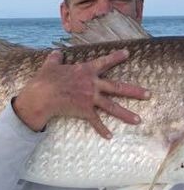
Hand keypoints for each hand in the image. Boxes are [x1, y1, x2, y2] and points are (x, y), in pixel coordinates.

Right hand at [13, 49, 149, 138]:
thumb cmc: (45, 79)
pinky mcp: (85, 111)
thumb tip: (56, 53)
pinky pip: (96, 121)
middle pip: (118, 87)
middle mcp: (93, 84)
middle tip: (149, 95)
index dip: (116, 57)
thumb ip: (56, 58)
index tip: (127, 53)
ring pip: (113, 107)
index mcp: (86, 70)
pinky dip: (102, 130)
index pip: (104, 62)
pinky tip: (109, 136)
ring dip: (126, 114)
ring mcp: (90, 98)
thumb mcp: (50, 65)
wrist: (42, 96)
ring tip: (138, 120)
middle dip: (135, 91)